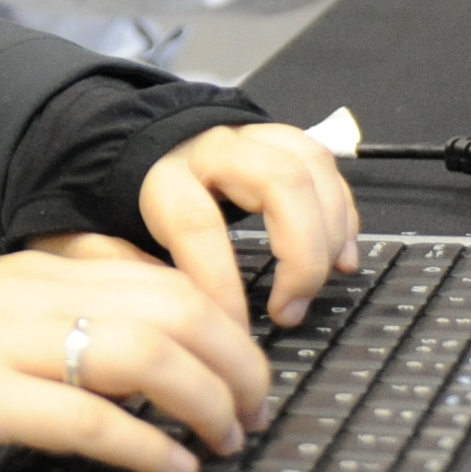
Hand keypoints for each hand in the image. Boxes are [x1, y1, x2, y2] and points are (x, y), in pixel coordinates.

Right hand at [0, 246, 270, 471]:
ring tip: (224, 439)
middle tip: (254, 412)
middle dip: (235, 367)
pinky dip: (147, 445)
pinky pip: (89, 419)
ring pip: (142, 356)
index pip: (171, 282)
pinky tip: (174, 465)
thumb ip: (111, 294)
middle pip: (173, 313)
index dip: (230, 330)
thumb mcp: (46, 295)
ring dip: (204, 403)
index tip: (253, 372)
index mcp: (65, 269)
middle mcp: (48, 297)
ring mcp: (21, 346)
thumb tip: (206, 323)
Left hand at [139, 122, 359, 328]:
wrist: (154, 143)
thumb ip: (145, 274)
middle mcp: (214, 149)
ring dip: (330, 235)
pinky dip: (344, 217)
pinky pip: (328, 168)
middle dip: (301, 254)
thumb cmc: (143, 202)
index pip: (196, 224)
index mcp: (163, 175)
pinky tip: (342, 259)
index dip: (220, 283)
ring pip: (312, 168)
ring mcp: (255, 139)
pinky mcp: (284, 141)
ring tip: (321, 286)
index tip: (234, 332)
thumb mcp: (126, 237)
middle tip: (291, 309)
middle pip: (279, 182)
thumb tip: (182, 325)